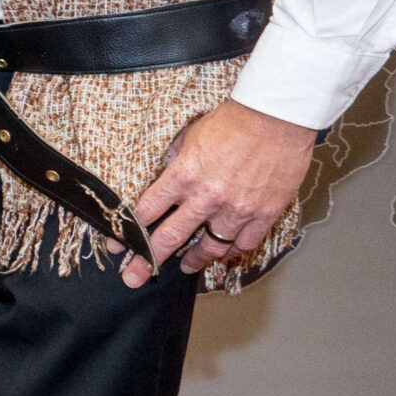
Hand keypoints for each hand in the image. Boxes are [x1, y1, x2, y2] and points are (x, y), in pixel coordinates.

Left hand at [120, 98, 317, 285]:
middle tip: (134, 278)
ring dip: (193, 260)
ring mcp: (236, 209)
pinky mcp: (264, 214)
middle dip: (148, 261)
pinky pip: (244, 244)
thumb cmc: (232, 121)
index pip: (147, 210)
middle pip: (171, 237)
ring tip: (184, 267)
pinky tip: (222, 255)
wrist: (276, 117)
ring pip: (209, 247)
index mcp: (183, 175)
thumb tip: (160, 177)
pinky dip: (231, 252)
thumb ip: (174, 161)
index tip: (118, 246)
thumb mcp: (189, 136)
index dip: (130, 231)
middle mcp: (206, 197)